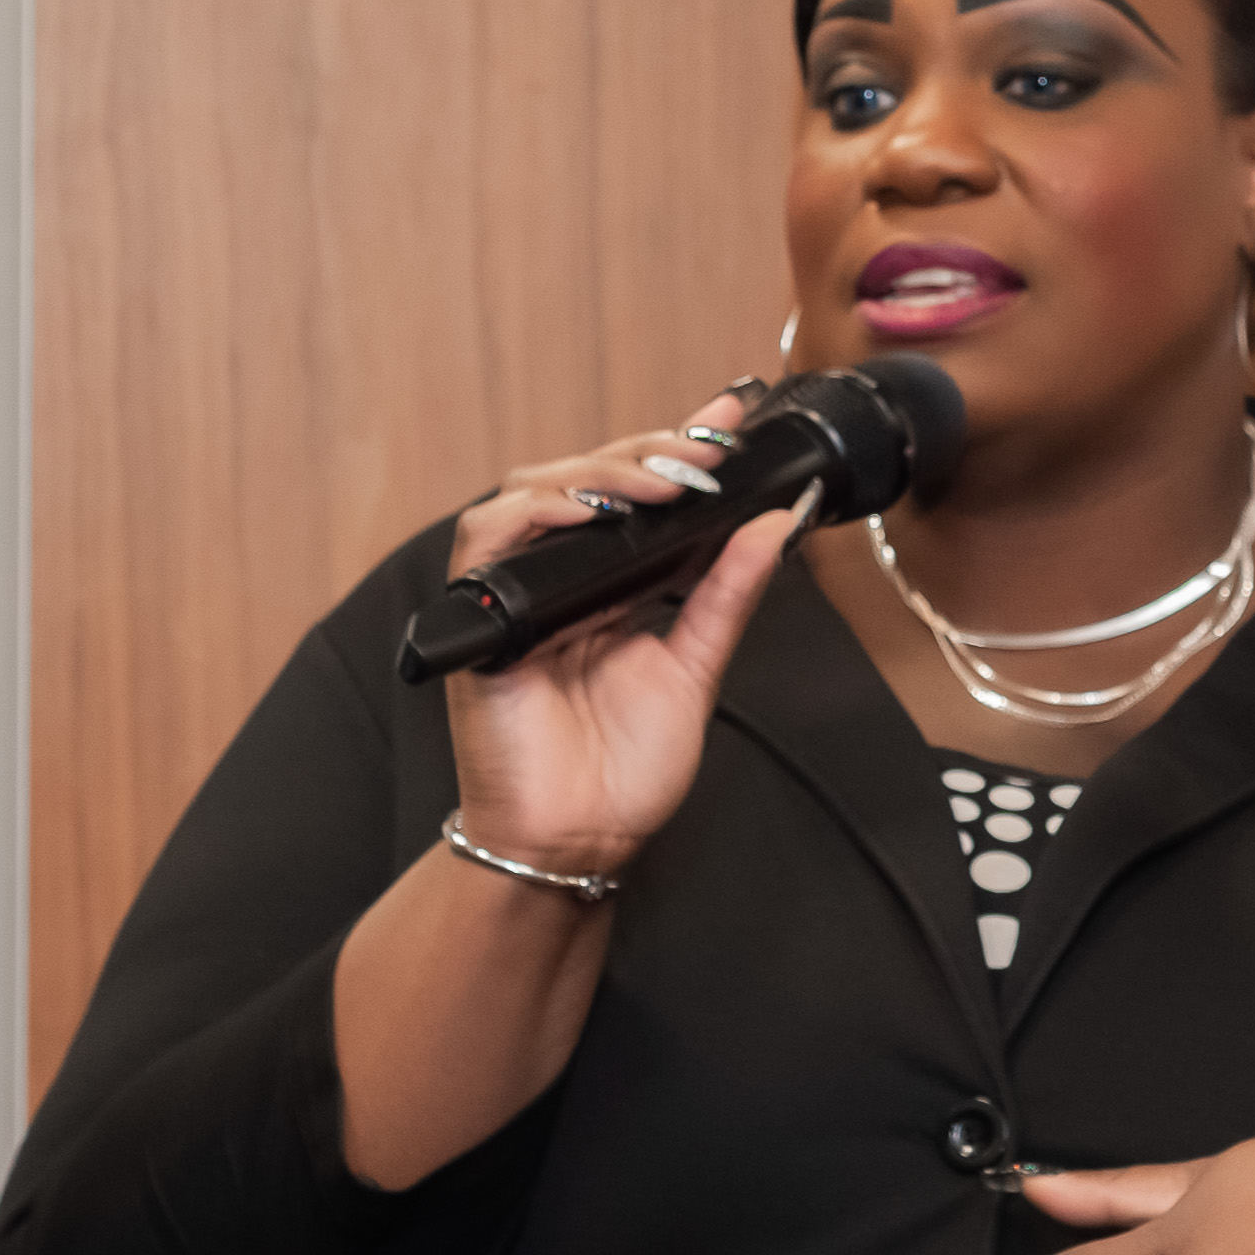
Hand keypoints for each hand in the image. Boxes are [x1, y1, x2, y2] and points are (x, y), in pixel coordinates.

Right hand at [440, 385, 803, 878]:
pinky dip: (537, 511)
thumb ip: (727, 594)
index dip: (677, 445)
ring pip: (537, 489)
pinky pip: (488, 537)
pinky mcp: (480, 616)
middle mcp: (561, 579)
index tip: (732, 412)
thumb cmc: (624, 773)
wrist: (579, 842)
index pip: (640, 496)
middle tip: (706, 449)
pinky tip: (588, 510)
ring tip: (663, 480)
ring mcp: (517, 593)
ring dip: (602, 474)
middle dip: (650, 452)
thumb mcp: (697, 670)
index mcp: (611, 587)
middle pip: (590, 479)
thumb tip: (774, 523)